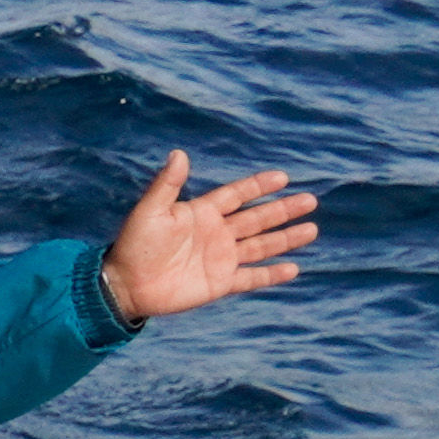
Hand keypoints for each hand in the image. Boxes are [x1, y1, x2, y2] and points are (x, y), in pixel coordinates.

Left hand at [98, 152, 317, 322]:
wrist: (126, 285)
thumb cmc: (134, 245)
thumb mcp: (150, 210)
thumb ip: (167, 184)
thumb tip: (178, 153)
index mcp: (202, 212)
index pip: (237, 195)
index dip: (258, 186)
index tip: (283, 177)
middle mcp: (216, 233)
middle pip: (257, 218)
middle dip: (283, 210)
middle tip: (310, 200)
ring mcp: (220, 259)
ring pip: (261, 246)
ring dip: (286, 238)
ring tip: (311, 229)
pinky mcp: (220, 283)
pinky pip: (252, 278)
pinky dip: (271, 274)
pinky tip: (293, 269)